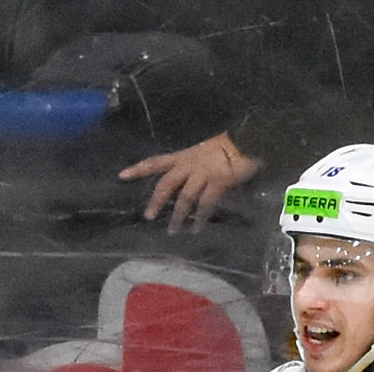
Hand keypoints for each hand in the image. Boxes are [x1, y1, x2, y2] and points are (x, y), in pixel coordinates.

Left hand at [118, 131, 261, 231]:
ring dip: (178, 216)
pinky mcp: (218, 182)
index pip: (157, 161)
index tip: (122, 175)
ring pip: (184, 198)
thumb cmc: (233, 145)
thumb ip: (200, 168)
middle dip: (156, 201)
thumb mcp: (211, 152)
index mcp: (187, 155)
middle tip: (148, 217)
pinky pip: (205, 204)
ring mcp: (204, 173)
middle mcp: (191, 163)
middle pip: (167, 183)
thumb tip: (199, 186)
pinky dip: (200, 218)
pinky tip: (197, 228)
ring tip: (173, 231)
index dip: (139, 168)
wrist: (251, 138)